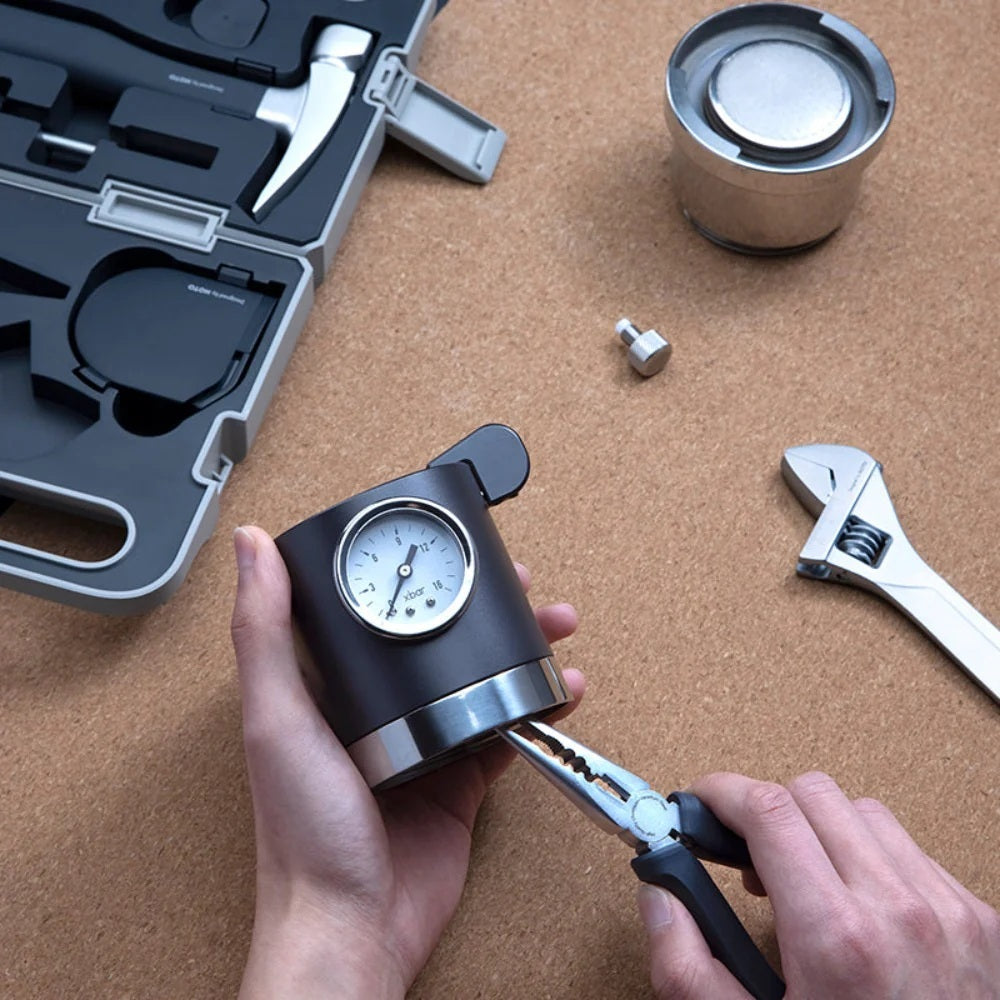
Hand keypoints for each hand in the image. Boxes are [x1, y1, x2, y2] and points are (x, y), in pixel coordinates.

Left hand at [230, 525, 584, 998]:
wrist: (353, 927)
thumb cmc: (302, 836)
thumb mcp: (278, 720)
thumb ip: (265, 633)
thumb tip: (252, 546)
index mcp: (331, 690)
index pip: (376, 611)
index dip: (417, 572)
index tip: (451, 548)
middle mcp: (379, 710)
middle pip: (441, 640)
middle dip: (488, 608)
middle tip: (523, 584)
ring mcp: (424, 744)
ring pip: (482, 678)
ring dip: (522, 649)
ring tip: (554, 626)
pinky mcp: (460, 782)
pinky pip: (505, 734)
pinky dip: (536, 709)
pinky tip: (559, 692)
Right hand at [638, 771, 999, 998]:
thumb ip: (687, 967)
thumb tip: (661, 895)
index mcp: (837, 939)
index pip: (769, 810)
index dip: (722, 793)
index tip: (702, 802)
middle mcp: (899, 912)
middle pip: (814, 795)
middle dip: (767, 810)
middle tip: (745, 853)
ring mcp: (949, 913)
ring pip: (866, 813)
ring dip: (821, 830)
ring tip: (801, 879)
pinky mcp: (980, 923)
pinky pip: (912, 851)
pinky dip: (871, 858)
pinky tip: (854, 901)